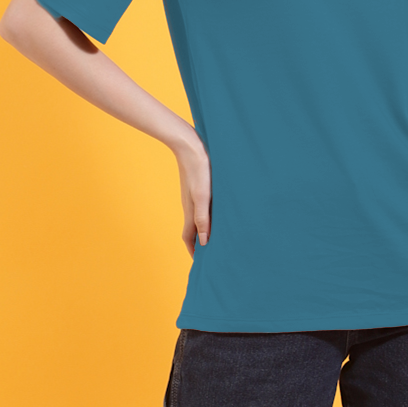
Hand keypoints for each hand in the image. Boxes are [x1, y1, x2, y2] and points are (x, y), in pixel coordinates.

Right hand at [173, 133, 211, 257]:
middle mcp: (190, 205)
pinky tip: (217, 211)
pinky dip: (208, 215)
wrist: (189, 143)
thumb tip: (205, 242)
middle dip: (200, 243)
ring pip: (198, 218)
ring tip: (217, 236)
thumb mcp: (203, 196)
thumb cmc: (198, 169)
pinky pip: (202, 206)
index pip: (189, 237)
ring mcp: (193, 196)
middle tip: (211, 253)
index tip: (201, 263)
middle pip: (193, 230)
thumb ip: (203, 218)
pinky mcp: (198, 186)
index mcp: (190, 211)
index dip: (194, 251)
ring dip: (204, 229)